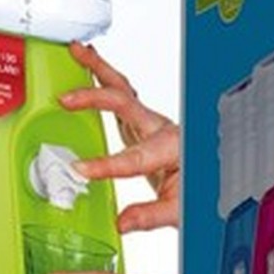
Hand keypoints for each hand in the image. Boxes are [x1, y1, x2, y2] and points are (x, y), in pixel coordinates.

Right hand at [60, 41, 179, 232]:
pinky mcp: (140, 121)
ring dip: (99, 67)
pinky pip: (120, 93)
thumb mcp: (178, 210)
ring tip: (77, 50)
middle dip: (94, 98)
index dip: (106, 164)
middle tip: (66, 98)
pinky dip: (102, 76)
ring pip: (122, 87)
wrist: (207, 177)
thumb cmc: (197, 189)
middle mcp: (160, 127)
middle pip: (126, 102)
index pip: (135, 157)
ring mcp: (149, 121)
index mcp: (171, 148)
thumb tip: (122, 222)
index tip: (81, 169)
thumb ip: (150, 215)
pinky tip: (87, 66)